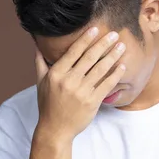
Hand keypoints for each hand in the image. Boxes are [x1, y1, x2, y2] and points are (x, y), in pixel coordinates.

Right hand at [34, 26, 126, 140]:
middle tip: (114, 34)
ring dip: (113, 56)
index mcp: (56, 74)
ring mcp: (81, 92)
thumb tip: (37, 45)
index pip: (73, 52)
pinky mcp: (92, 102)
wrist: (55, 129)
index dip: (86, 39)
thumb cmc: (48, 105)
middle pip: (89, 57)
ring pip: (100, 69)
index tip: (96, 29)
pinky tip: (122, 66)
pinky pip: (106, 84)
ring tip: (121, 46)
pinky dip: (115, 74)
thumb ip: (40, 63)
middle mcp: (69, 81)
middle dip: (103, 44)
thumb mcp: (40, 83)